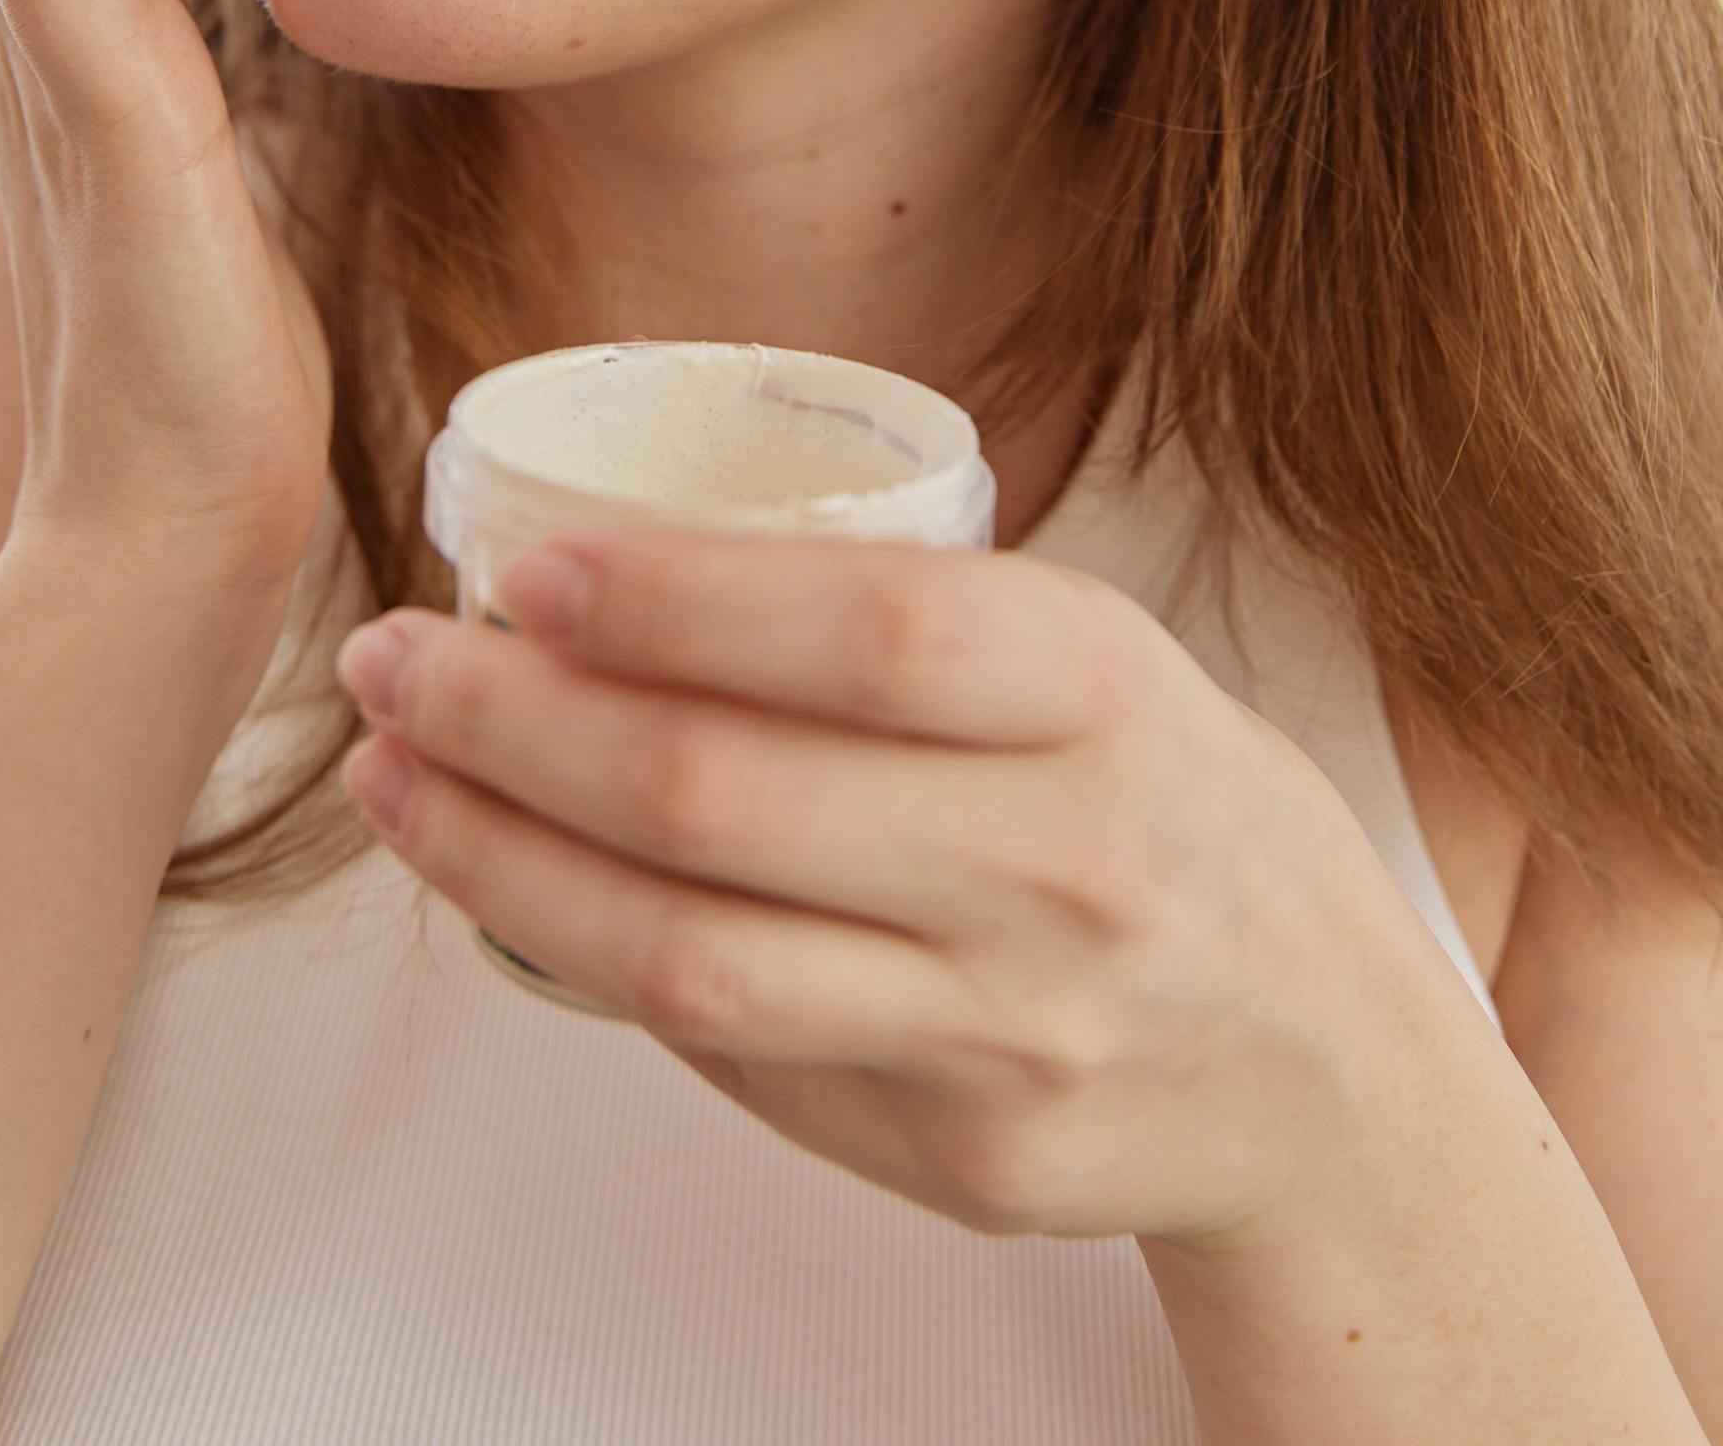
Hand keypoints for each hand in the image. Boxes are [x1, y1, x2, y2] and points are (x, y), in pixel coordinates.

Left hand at [333, 527, 1425, 1243]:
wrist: (1325, 1055)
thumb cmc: (1168, 803)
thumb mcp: (1094, 655)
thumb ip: (906, 625)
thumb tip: (623, 576)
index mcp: (1102, 694)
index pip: (864, 637)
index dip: (674, 600)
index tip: (527, 567)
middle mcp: (1061, 866)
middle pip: (728, 799)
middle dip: (515, 722)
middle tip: (399, 661)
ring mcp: (1010, 1030)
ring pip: (691, 955)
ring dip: (503, 858)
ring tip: (398, 780)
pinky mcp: (962, 1155)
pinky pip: (735, 1056)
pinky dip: (599, 959)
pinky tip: (515, 887)